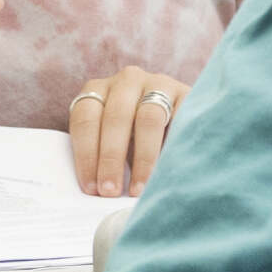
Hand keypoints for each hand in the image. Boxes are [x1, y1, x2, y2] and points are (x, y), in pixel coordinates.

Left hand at [69, 66, 191, 197]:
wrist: (173, 120)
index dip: (86, 155)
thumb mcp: (110, 140)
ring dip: (143, 158)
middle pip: (116, 117)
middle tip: (111, 190)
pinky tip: (168, 171)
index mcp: (98, 89)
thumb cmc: (132, 138)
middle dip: (111, 158)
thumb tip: (95, 190)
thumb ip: (99, 155)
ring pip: (148, 118)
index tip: (92, 187)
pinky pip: (180, 120)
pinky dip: (172, 148)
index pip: (85, 118)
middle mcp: (127, 80)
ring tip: (139, 188)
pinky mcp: (186, 93)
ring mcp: (159, 83)